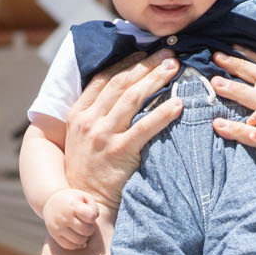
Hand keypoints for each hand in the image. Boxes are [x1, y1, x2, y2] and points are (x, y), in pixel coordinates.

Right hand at [43, 187, 100, 249]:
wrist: (51, 202)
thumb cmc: (73, 200)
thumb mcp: (84, 197)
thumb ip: (93, 207)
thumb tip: (94, 220)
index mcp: (72, 205)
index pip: (91, 216)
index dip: (93, 217)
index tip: (89, 214)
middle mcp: (63, 217)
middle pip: (86, 230)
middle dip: (90, 228)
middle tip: (87, 224)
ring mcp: (57, 227)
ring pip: (78, 240)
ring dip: (84, 238)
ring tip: (82, 230)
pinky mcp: (54, 235)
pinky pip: (69, 246)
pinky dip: (76, 245)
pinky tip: (78, 238)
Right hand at [64, 50, 181, 213]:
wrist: (87, 201)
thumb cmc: (90, 168)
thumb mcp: (82, 136)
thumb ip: (97, 113)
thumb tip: (125, 89)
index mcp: (77, 113)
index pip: (104, 78)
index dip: (127, 62)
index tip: (146, 52)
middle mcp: (87, 121)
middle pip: (121, 83)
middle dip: (147, 65)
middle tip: (169, 55)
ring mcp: (102, 136)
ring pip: (132, 98)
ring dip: (156, 79)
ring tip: (175, 69)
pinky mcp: (119, 152)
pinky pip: (145, 127)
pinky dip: (163, 113)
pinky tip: (178, 104)